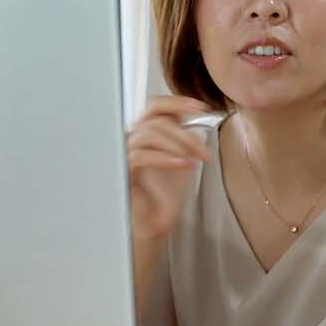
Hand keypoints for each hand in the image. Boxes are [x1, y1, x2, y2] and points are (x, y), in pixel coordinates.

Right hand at [126, 96, 210, 241]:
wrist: (153, 222)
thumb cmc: (164, 194)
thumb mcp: (180, 160)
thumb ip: (183, 140)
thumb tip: (198, 124)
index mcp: (144, 133)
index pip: (156, 106)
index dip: (177, 102)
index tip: (201, 108)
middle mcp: (130, 139)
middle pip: (155, 119)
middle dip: (184, 132)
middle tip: (204, 150)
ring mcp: (123, 153)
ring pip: (150, 134)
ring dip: (179, 145)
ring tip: (196, 159)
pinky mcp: (121, 171)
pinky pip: (142, 156)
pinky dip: (166, 158)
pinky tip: (184, 165)